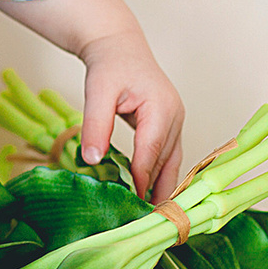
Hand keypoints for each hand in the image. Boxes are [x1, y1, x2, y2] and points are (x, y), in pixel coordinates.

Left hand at [77, 31, 184, 201]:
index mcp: (161, 108)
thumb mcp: (97, 91)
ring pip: (170, 161)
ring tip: (151, 217)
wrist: (118, 45)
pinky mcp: (168, 124)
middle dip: (157, 191)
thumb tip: (92, 159)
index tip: (133, 206)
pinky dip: (158, 174)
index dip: (142, 180)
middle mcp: (175, 115)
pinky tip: (148, 194)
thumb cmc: (109, 65)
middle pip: (167, 161)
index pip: (151, 152)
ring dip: (162, 187)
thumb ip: (96, 124)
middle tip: (148, 224)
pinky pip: (166, 155)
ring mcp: (175, 120)